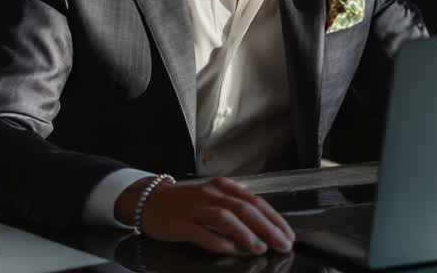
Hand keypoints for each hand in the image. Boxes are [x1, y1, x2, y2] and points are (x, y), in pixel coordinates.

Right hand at [123, 176, 294, 255]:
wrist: (149, 201)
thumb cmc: (185, 202)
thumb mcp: (213, 196)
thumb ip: (235, 204)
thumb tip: (263, 219)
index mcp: (221, 187)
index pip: (254, 201)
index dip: (273, 218)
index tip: (287, 234)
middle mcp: (210, 194)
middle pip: (244, 209)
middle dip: (266, 227)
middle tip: (282, 244)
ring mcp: (194, 208)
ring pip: (224, 217)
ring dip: (245, 233)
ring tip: (259, 247)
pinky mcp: (180, 223)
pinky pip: (201, 232)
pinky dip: (217, 240)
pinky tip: (230, 250)